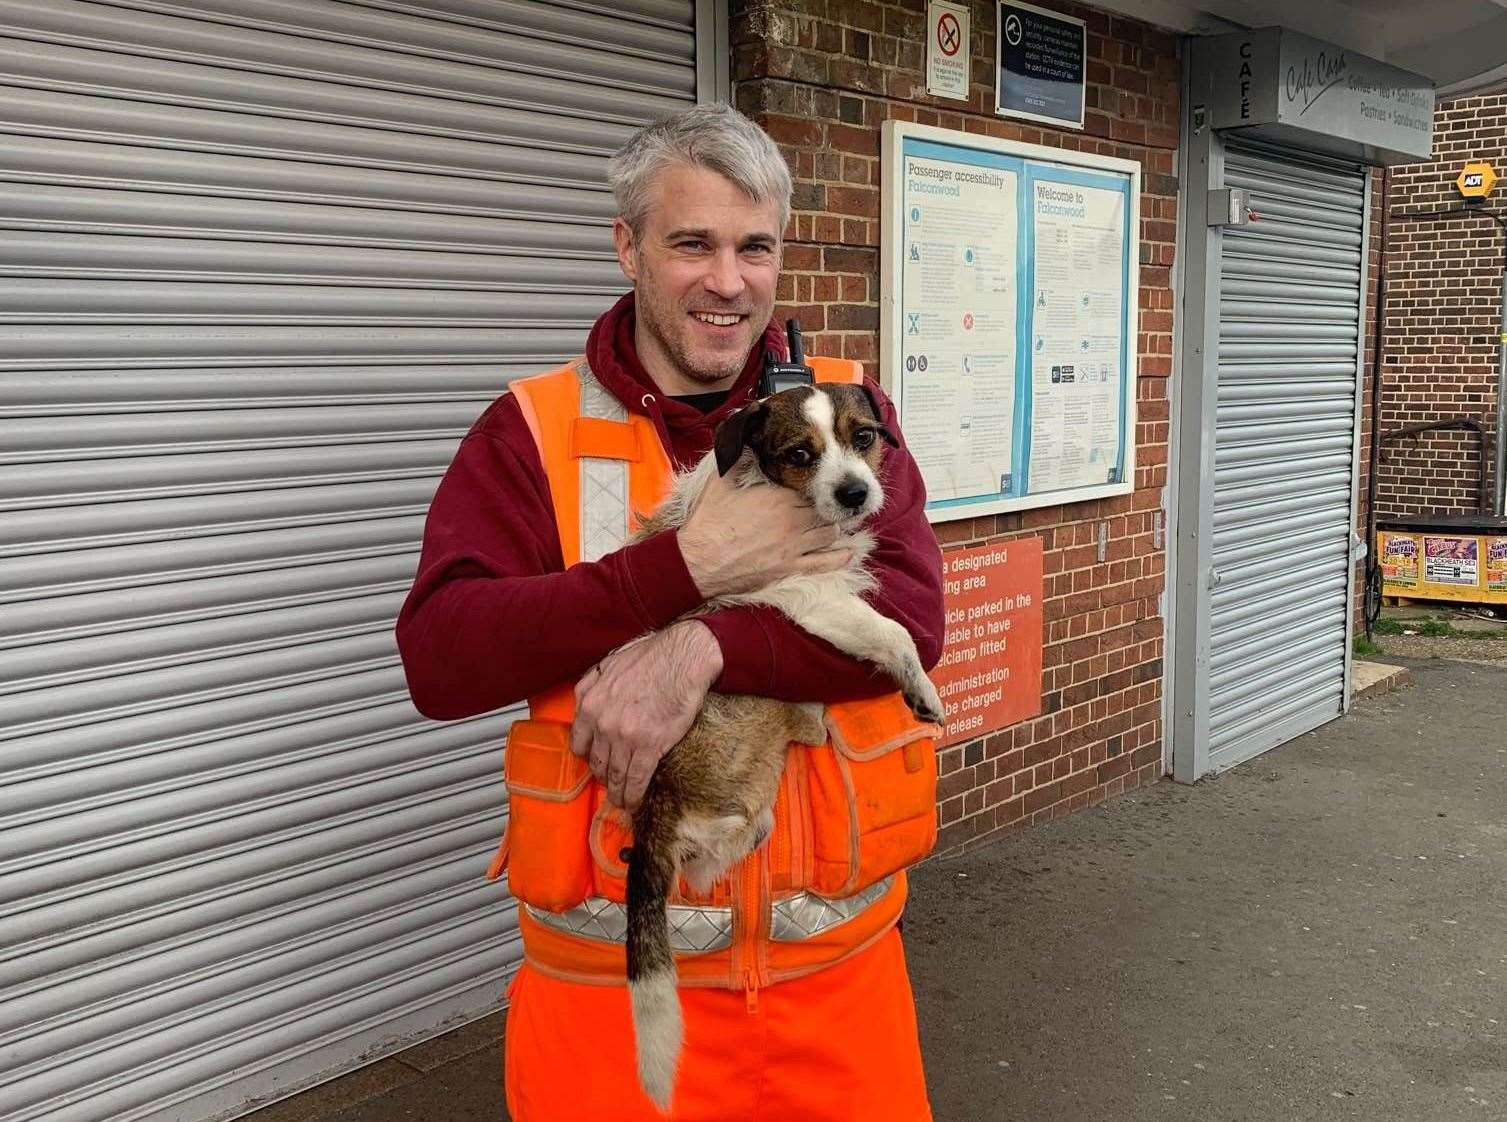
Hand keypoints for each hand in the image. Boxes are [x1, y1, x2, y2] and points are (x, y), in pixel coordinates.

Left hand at [569, 620, 723, 809]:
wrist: (682, 658)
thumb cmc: (651, 656)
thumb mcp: (608, 665)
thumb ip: (591, 686)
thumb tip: (586, 701)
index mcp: (589, 703)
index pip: (579, 743)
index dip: (588, 756)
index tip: (597, 761)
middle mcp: (602, 723)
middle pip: (597, 762)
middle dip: (603, 776)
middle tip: (611, 783)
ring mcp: (624, 737)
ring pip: (615, 774)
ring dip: (617, 792)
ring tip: (621, 800)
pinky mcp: (649, 746)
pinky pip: (636, 778)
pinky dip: (633, 794)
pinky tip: (633, 802)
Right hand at [678, 471, 851, 598]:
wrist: (699, 561)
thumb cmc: (709, 522)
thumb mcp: (720, 483)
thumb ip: (737, 458)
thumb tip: (743, 437)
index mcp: (779, 498)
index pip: (811, 489)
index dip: (815, 488)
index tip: (816, 486)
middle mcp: (792, 521)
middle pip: (824, 511)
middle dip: (828, 507)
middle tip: (831, 505)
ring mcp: (793, 547)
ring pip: (829, 534)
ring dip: (833, 528)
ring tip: (834, 524)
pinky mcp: (790, 568)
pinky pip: (823, 563)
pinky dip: (838, 557)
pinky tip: (848, 552)